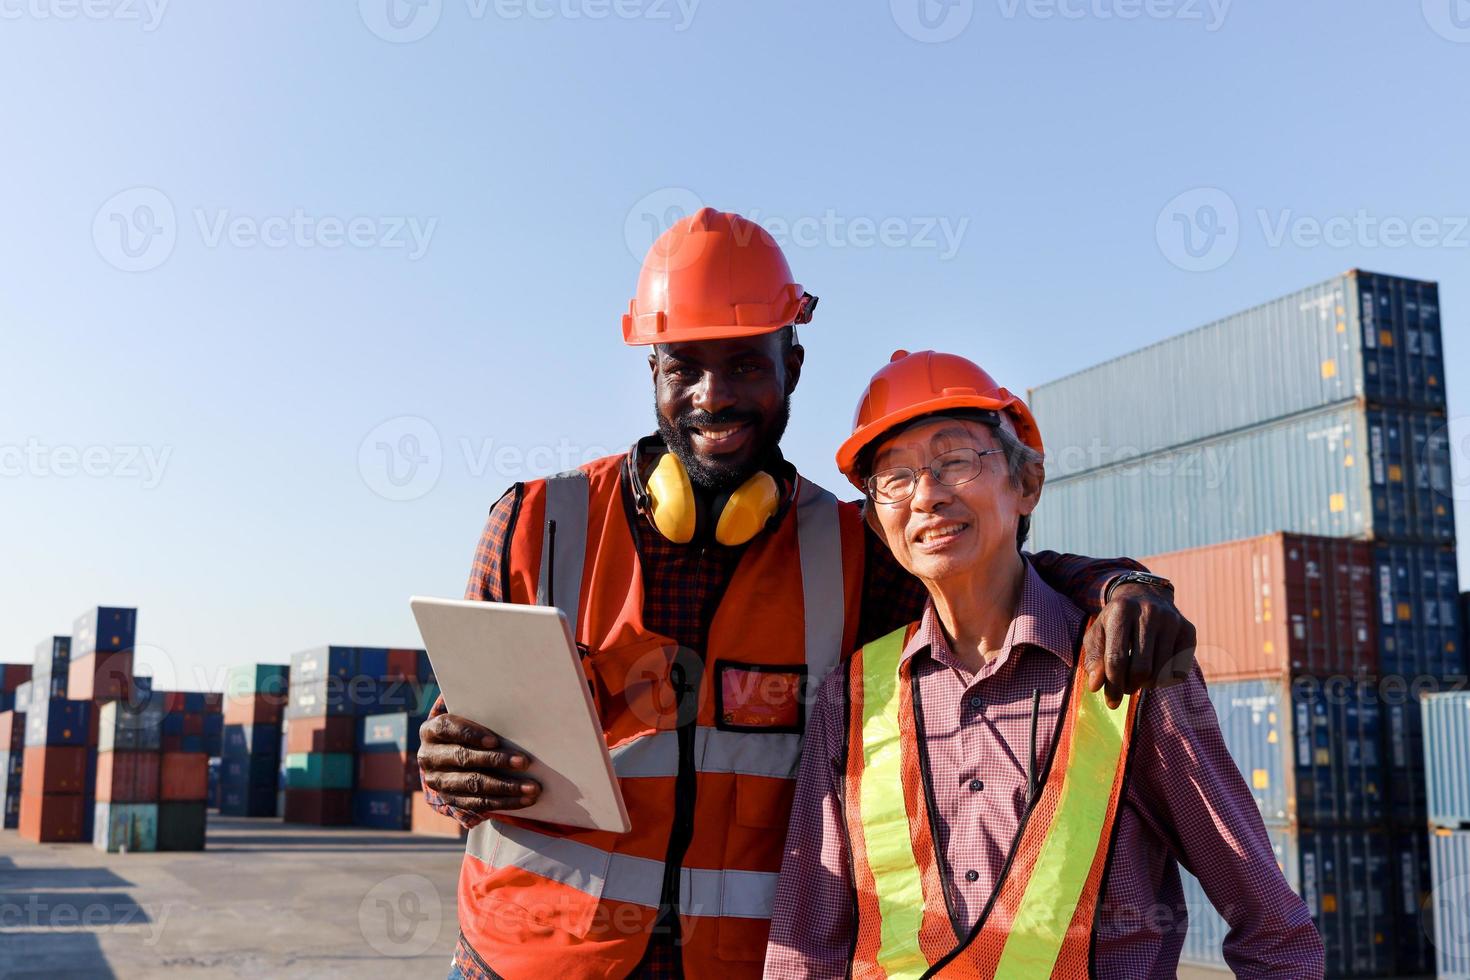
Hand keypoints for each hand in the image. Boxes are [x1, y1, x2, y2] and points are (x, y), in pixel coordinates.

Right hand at [417, 714, 541, 813]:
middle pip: (463, 758)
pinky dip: (502, 802)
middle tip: (524, 762)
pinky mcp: (449, 799)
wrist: (446, 754)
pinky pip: (477, 804)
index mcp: (431, 731)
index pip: (448, 728)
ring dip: (505, 787)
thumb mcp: (467, 719)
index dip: (471, 734)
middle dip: (496, 761)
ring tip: (531, 788)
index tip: (495, 740)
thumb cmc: (466, 730)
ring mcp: (437, 781)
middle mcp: (429, 757)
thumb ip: (482, 719)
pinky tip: (523, 800)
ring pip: (472, 784)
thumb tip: (517, 723)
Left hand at [1083, 583, 1197, 709]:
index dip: (1113, 685)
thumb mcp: (1098, 634)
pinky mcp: (1189, 630)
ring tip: (1138, 677)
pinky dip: (1166, 680)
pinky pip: (1180, 671)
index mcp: (1122, 611)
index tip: (1111, 702)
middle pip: (1141, 669)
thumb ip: (1094, 659)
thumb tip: (1096, 686)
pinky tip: (1156, 669)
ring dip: (1147, 684)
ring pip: (1162, 673)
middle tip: (1125, 687)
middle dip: (1130, 686)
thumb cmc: (1116, 622)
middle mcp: (1149, 612)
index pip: (1116, 658)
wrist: (1145, 595)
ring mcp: (1172, 621)